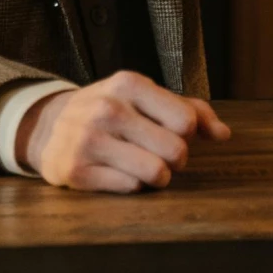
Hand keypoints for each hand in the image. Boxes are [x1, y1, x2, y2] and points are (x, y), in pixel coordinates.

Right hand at [19, 69, 230, 192]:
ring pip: (155, 173)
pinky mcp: (76, 170)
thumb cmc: (110, 112)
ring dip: (156, 177)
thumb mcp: (144, 98)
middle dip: (174, 160)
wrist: (49, 126)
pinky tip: (116, 173)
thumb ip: (190, 110)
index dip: (186, 135)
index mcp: (128, 84)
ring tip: (141, 167)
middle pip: (176, 151)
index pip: (186, 121)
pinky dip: (130, 186)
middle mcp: (108, 108)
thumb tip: (224, 134)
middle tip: (157, 155)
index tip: (170, 133)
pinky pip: (130, 188)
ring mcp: (89, 139)